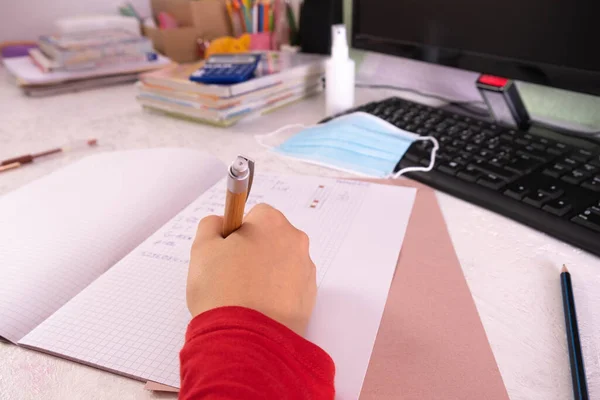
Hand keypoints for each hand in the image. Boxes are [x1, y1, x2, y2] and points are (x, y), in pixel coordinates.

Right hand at [187, 203, 316, 335]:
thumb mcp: (202, 249)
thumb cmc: (223, 290)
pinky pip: (288, 286)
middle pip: (270, 238)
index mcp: (272, 222)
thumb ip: (210, 226)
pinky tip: (257, 307)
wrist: (246, 339)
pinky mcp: (309, 297)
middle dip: (253, 251)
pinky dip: (275, 292)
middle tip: (230, 274)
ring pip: (280, 263)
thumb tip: (220, 222)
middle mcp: (295, 241)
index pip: (254, 215)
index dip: (236, 233)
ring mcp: (305, 270)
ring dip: (265, 272)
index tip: (225, 252)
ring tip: (243, 295)